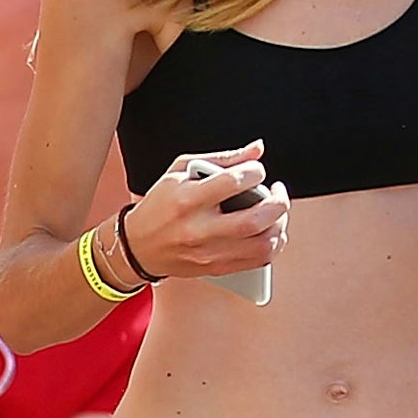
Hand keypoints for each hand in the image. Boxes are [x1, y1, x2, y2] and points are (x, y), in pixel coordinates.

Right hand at [121, 144, 286, 279]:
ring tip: (276, 213)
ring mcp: (208, 253)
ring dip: (279, 226)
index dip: (255, 172)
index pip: (233, 182)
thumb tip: (258, 149)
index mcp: (187, 199)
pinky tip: (271, 232)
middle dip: (278, 203)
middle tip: (277, 192)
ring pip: (261, 245)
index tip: (257, 170)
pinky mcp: (215, 268)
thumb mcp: (180, 171)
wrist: (137, 245)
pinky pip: (257, 262)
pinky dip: (272, 246)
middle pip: (254, 220)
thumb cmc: (161, 204)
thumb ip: (222, 159)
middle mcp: (198, 229)